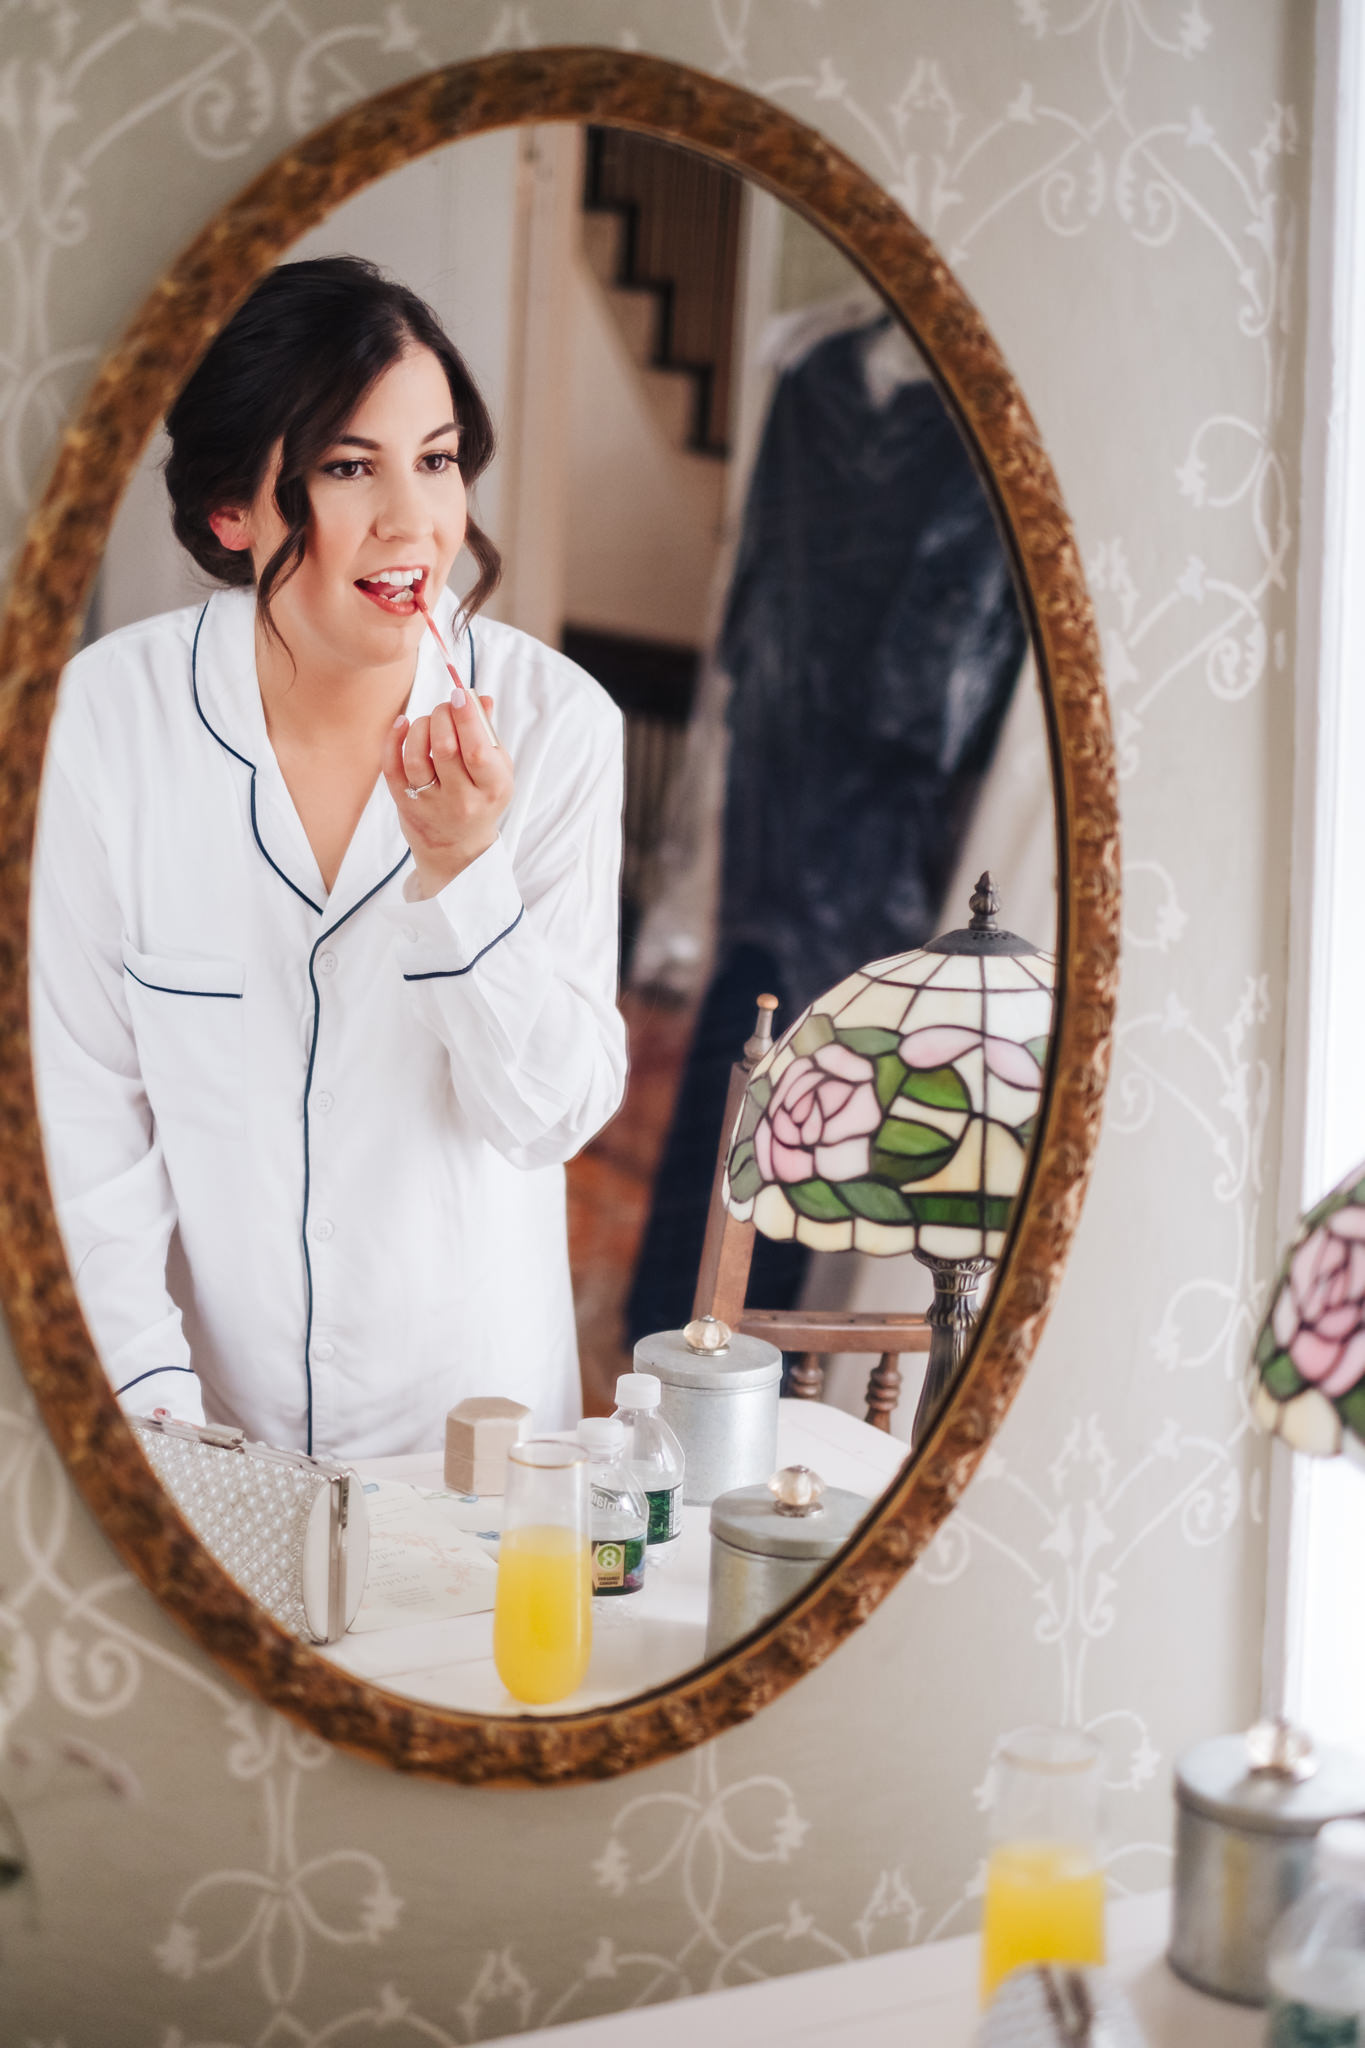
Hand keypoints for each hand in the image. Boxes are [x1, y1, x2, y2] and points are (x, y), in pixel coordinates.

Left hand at [382, 688, 512, 897]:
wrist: (457, 849)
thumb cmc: (481, 800)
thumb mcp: (497, 773)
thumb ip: (488, 735)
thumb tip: (481, 698)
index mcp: (492, 789)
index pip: (477, 751)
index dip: (467, 718)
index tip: (460, 694)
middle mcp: (461, 800)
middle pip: (445, 748)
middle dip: (442, 715)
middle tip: (446, 706)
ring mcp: (430, 804)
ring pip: (416, 756)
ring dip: (421, 726)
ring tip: (429, 722)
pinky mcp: (405, 804)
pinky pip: (392, 767)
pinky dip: (393, 739)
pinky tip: (402, 724)